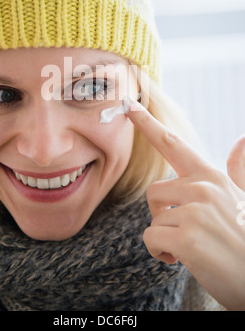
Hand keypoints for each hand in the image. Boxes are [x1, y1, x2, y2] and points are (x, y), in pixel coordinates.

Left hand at [127, 99, 244, 310]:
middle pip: (153, 192)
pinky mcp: (187, 238)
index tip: (130, 106)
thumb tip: (242, 139)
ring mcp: (195, 212)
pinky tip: (181, 258)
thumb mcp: (243, 197)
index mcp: (211, 176)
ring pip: (153, 218)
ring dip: (164, 236)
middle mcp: (202, 188)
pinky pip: (150, 238)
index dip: (148, 124)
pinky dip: (159, 252)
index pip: (173, 143)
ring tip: (190, 246)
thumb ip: (237, 170)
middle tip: (186, 231)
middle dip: (162, 214)